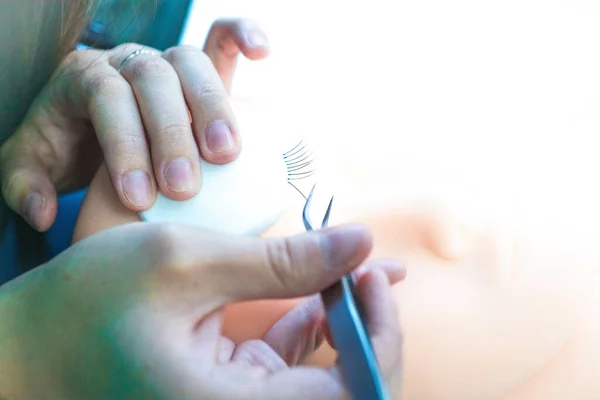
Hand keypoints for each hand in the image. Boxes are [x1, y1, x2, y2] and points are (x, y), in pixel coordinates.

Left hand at [0, 19, 268, 231]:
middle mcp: (126, 62)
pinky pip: (219, 40)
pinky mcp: (195, 71)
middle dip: (172, 133)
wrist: (87, 126)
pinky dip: (241, 39)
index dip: (125, 144)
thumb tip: (44, 212)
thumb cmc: (63, 146)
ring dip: (213, 106)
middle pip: (153, 78)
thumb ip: (24, 186)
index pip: (107, 98)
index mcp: (83, 77)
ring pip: (192, 64)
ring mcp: (164, 62)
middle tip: (184, 187)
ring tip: (227, 154)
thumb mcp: (30, 165)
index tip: (140, 198)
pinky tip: (262, 52)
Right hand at [0, 223, 403, 399]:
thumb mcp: (185, 263)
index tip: (372, 276)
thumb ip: (280, 260)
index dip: (380, 339)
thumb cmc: (88, 303)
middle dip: (371, 329)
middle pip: (348, 391)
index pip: (352, 397)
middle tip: (369, 270)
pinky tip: (321, 283)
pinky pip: (292, 362)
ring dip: (349, 321)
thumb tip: (362, 244)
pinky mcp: (233, 386)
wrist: (33, 341)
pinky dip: (314, 321)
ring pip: (326, 375)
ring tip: (358, 269)